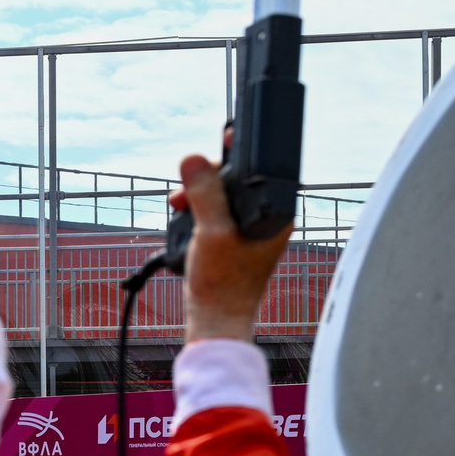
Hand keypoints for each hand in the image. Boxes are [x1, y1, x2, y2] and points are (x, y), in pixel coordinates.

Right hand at [172, 152, 289, 343]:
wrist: (216, 322)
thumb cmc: (223, 283)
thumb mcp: (211, 230)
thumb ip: (204, 192)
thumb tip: (194, 158)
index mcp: (275, 212)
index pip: (258, 168)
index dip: (237, 152)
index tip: (226, 134)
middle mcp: (267, 220)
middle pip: (235, 182)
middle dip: (205, 182)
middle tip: (183, 193)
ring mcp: (250, 233)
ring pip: (222, 199)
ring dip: (198, 199)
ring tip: (179, 208)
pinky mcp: (235, 244)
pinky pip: (216, 217)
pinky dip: (198, 216)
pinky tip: (184, 223)